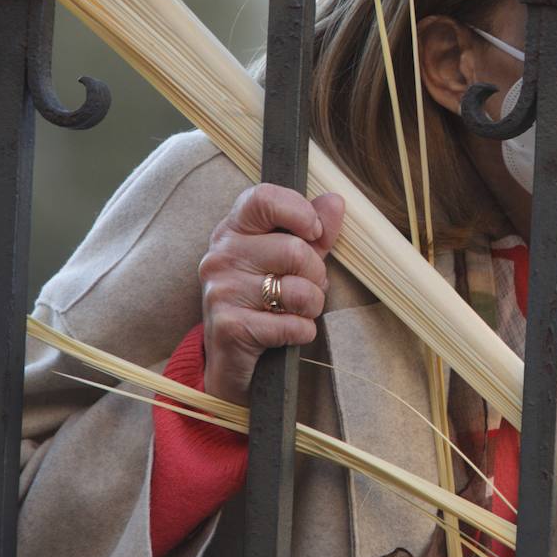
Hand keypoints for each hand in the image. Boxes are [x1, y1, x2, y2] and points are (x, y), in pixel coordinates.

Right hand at [198, 183, 344, 404]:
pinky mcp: (229, 326)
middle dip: (316, 274)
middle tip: (306, 287)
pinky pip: (292, 325)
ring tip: (296, 310)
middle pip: (294, 250)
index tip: (313, 233)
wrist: (230, 358)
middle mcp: (221, 255)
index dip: (299, 212)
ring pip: (298, 290)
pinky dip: (302, 331)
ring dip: (312, 306)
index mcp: (233, 230)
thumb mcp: (290, 260)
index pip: (264, 198)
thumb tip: (335, 200)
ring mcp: (221, 290)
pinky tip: (286, 331)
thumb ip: (313, 230)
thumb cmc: (265, 300)